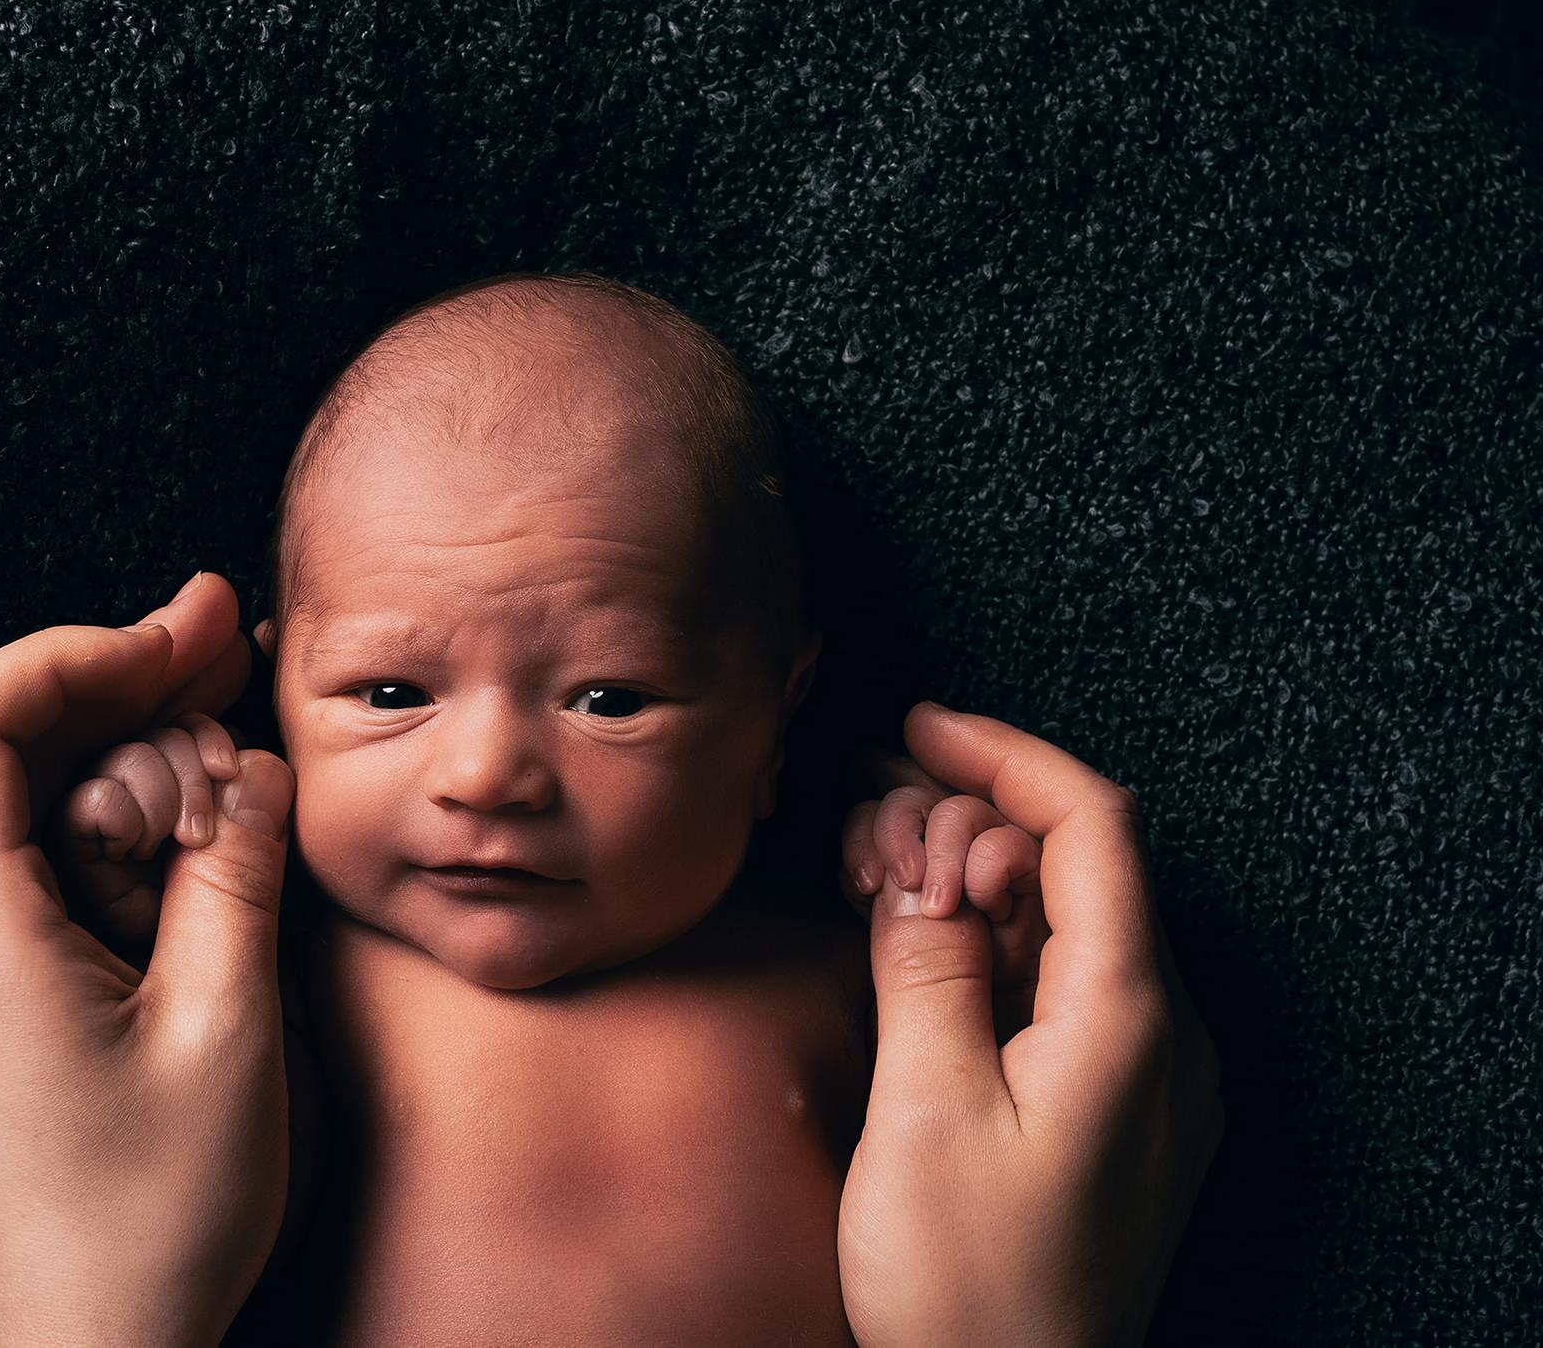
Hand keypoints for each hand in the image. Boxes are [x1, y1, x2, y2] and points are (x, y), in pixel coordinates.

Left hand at [0, 572, 297, 1347]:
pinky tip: (197, 840)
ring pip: (32, 812)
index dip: (74, 652)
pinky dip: (118, 841)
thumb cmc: (151, 1220)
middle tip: (230, 654)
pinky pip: (40, 876)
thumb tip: (251, 766)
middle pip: (8, 754)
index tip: (176, 637)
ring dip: (133, 775)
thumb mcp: (228, 1029)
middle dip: (125, 698)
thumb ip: (236, 874)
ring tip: (236, 773)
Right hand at [838, 702, 1222, 1347]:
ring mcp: (1135, 1073)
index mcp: (1128, 1020)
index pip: (1094, 827)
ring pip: (1058, 923)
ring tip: (870, 872)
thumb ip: (927, 966)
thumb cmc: (972, 1291)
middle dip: (968, 818)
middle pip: (1074, 868)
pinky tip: (912, 938)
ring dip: (967, 878)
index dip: (1007, 757)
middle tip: (863, 822)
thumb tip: (920, 860)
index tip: (923, 727)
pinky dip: (983, 942)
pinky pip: (1053, 985)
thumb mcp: (926, 1110)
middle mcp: (1154, 1035)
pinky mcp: (1102, 1106)